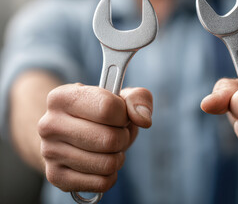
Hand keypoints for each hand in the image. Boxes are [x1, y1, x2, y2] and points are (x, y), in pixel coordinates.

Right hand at [38, 83, 152, 191]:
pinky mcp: (56, 177)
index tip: (119, 115)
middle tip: (116, 133)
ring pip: (107, 164)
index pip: (108, 108)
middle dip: (123, 137)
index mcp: (62, 97)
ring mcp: (50, 152)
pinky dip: (110, 176)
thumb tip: (144, 120)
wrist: (69, 133)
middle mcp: (50, 124)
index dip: (124, 114)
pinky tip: (102, 163)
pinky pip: (101, 183)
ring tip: (109, 148)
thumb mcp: (121, 97)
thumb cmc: (99, 114)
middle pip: (109, 139)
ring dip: (118, 157)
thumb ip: (138, 99)